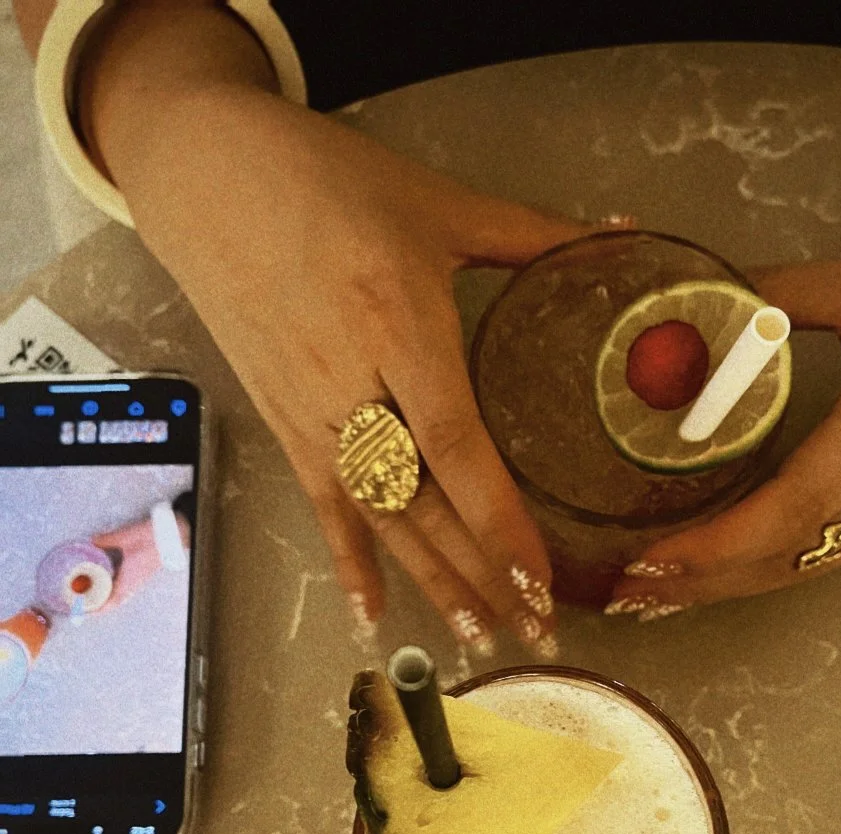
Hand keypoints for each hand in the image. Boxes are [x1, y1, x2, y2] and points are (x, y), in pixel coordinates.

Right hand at [100, 82, 600, 653]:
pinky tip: (373, 615)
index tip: (542, 579)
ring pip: (382, 519)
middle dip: (483, 575)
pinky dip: (349, 563)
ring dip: (432, 583)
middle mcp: (354, 387)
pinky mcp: (284, 425)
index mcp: (399, 327)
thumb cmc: (328, 183)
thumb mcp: (437, 204)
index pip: (461, 450)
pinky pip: (324, 509)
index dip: (501, 523)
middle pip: (427, 504)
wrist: (208, 178)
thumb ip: (533, 234)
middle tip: (533, 631)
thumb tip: (622, 236)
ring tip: (478, 638)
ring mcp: (313, 415)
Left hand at [606, 203, 840, 618]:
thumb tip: (696, 306)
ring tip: (666, 589)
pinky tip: (738, 562)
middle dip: (702, 585)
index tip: (647, 563)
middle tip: (627, 596)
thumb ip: (778, 298)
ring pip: (812, 566)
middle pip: (787, 561)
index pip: (782, 513)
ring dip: (735, 583)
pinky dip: (779, 565)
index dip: (709, 549)